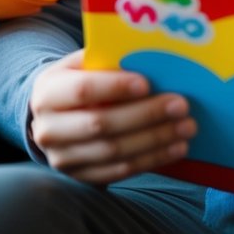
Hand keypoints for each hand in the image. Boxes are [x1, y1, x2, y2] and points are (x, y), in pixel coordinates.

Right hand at [28, 49, 196, 183]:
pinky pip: (120, 171)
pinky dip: (152, 159)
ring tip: (187, 127)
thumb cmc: (80, 80)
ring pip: (114, 151)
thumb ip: (110, 60)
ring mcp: (62, 158)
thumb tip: (153, 57)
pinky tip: (177, 148)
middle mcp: (48, 129)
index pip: (82, 89)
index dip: (115, 87)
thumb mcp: (85, 64)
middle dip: (146, 115)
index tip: (147, 83)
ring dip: (156, 139)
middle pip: (100, 124)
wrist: (57, 116)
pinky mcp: (81, 176)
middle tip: (181, 105)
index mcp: (47, 92)